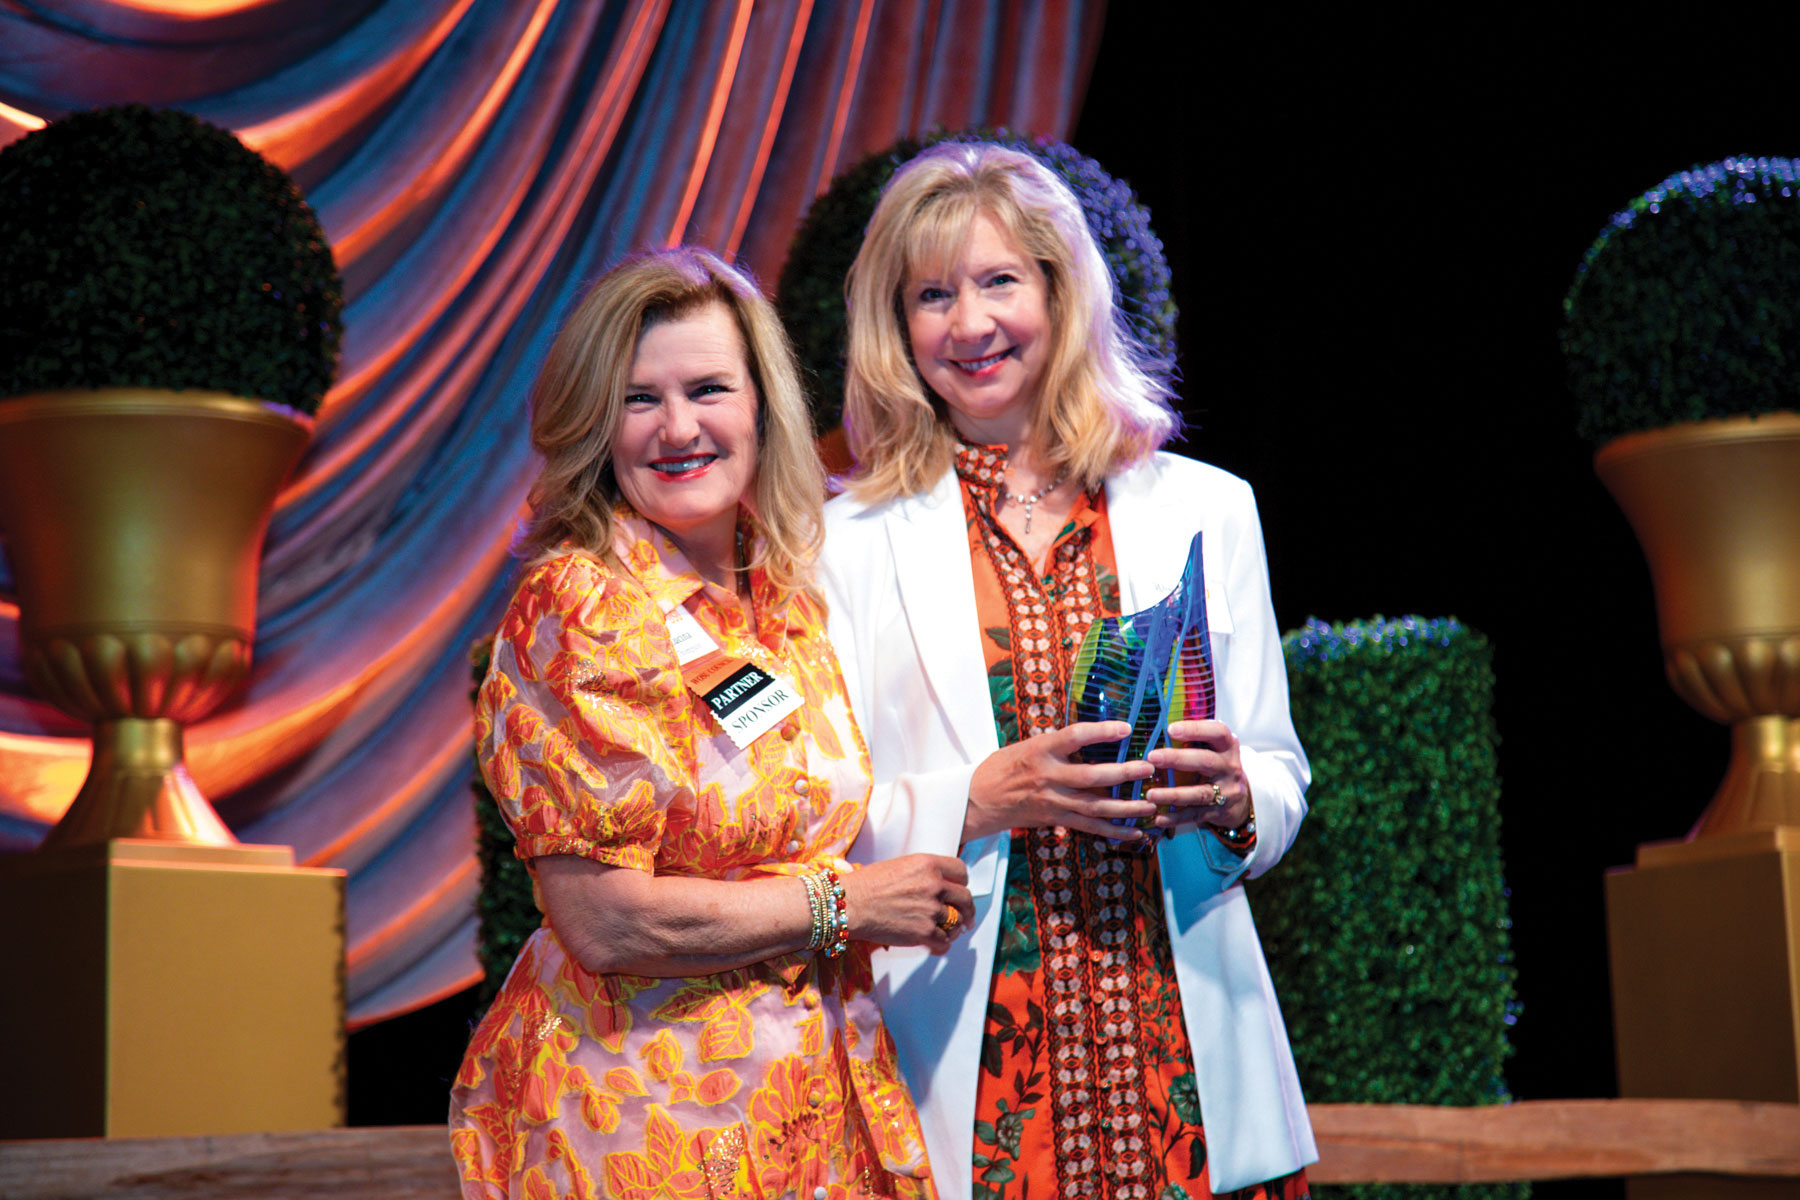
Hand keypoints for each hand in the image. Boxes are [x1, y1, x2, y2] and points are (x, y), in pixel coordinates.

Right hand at [842, 853, 973, 954]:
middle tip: (966, 916)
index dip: (961, 882)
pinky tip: (936, 942)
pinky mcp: (923, 932)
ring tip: (949, 931)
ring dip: (954, 927)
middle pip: (965, 897)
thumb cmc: (866, 885)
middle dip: (967, 908)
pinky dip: (942, 943)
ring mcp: (930, 910)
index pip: (961, 871)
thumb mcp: (900, 866)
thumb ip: (924, 873)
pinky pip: (944, 941)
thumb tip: (940, 886)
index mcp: (927, 864)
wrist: (849, 905)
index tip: (960, 889)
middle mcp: (933, 885)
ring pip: (957, 921)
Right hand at [964, 721, 1156, 843]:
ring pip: (1095, 806)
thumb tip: (1096, 737)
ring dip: (1126, 807)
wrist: (977, 799)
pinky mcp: (1054, 819)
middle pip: (1091, 775)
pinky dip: (1113, 830)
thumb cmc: (1004, 767)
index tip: (1125, 727)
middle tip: (1149, 768)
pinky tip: (1133, 831)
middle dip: (1124, 773)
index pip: (1075, 736)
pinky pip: (1088, 827)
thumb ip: (1059, 745)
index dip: (1101, 731)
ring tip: (1151, 804)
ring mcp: (1052, 801)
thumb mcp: (1029, 746)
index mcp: (1040, 750)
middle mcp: (1048, 776)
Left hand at [1146, 719, 1253, 831]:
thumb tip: (1155, 724)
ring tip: (1150, 794)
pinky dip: (1176, 817)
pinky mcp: (1219, 812)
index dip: (1195, 729)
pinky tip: (1159, 818)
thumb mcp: (1213, 748)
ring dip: (1173, 794)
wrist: (1240, 799)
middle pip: (1205, 762)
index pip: (1217, 732)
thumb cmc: (1215, 764)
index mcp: (1228, 746)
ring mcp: (1227, 791)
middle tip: (1151, 757)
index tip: (1170, 729)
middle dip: (1177, 759)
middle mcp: (1230, 767)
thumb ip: (1194, 738)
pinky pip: (1195, 815)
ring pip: (1199, 793)